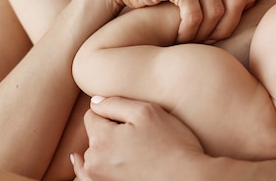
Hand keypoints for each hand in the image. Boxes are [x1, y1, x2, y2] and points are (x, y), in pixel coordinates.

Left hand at [71, 97, 203, 180]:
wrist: (188, 179)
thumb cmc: (171, 144)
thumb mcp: (146, 111)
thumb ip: (115, 103)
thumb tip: (95, 102)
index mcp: (101, 138)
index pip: (92, 114)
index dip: (111, 112)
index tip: (130, 120)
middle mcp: (94, 162)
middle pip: (92, 136)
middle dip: (108, 132)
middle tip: (136, 137)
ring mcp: (99, 180)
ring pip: (93, 155)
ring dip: (104, 151)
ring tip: (129, 153)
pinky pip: (88, 177)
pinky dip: (90, 169)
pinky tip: (87, 162)